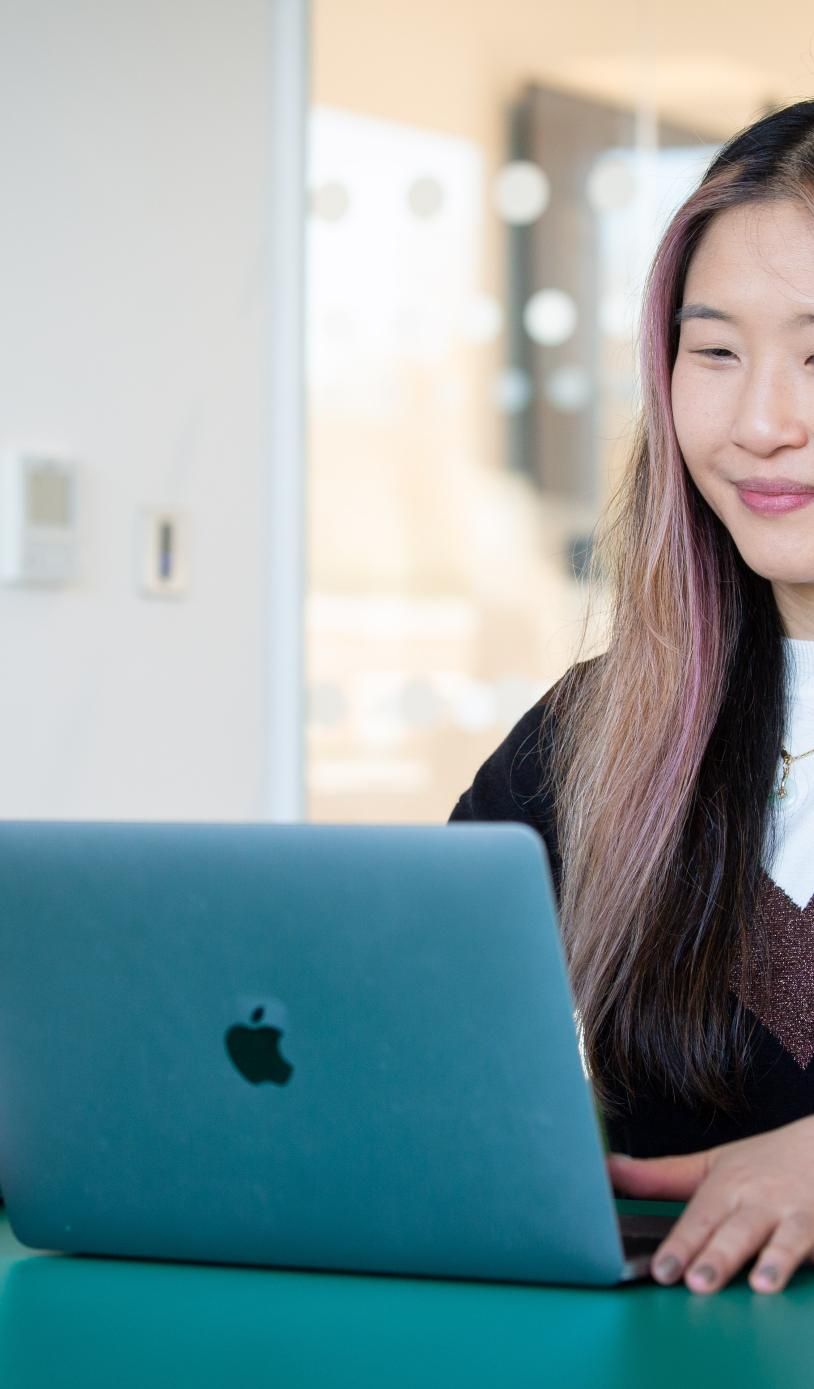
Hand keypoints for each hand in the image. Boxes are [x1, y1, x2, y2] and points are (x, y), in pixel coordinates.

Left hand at [606, 1114, 813, 1292]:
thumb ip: (660, 1176)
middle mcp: (759, 1201)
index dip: (681, 1245)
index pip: (699, 1218)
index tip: (662, 1270)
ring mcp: (794, 1216)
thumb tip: (606, 1169)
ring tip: (758, 1284)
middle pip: (736, 1230)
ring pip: (782, 1239)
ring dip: (770, 1261)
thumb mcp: (711, 1164)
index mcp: (727, 1186)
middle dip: (717, 1256)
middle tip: (697, 1282)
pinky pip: (812, 1246)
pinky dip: (803, 1261)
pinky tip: (794, 1282)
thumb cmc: (764, 1163)